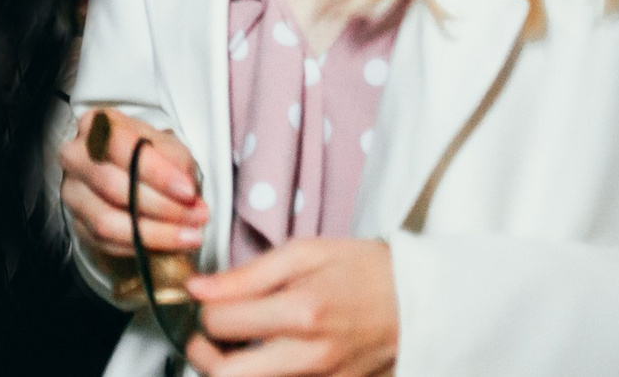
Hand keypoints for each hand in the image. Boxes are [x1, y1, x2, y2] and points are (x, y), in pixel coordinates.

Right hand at [58, 110, 208, 258]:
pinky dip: (139, 247)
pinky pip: (105, 243)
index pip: (120, 147)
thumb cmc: (149, 155)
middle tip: (196, 217)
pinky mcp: (77, 223)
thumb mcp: (167, 146)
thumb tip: (185, 193)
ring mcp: (72, 192)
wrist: (131, 173)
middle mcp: (75, 156)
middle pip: (111, 185)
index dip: (156, 172)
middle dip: (160, 206)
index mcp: (96, 125)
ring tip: (189, 236)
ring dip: (153, 234)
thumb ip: (175, 163)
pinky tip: (168, 245)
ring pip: (106, 221)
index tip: (188, 191)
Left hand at [184, 239, 397, 376]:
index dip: (201, 310)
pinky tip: (263, 357)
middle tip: (205, 336)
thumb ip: (247, 274)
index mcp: (301, 312)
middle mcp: (311, 356)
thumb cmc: (364, 271)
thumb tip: (200, 288)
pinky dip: (262, 374)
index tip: (204, 300)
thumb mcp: (304, 253)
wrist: (417, 301)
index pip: (220, 323)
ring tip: (233, 346)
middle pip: (227, 376)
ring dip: (229, 369)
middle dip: (203, 354)